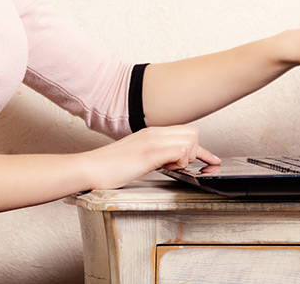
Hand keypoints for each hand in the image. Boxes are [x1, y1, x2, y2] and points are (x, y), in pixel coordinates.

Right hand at [84, 125, 220, 189]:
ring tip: (171, 167)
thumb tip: (169, 160)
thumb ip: (154, 155)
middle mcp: (154, 133)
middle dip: (194, 151)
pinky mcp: (149, 153)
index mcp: (151, 133)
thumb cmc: (109, 167)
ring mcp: (152, 141)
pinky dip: (181, 161)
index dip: (200, 148)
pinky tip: (169, 168)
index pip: (185, 131)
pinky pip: (180, 150)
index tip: (210, 160)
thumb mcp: (137, 157)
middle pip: (193, 132)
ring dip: (187, 155)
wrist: (89, 169)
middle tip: (178, 166)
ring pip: (190, 138)